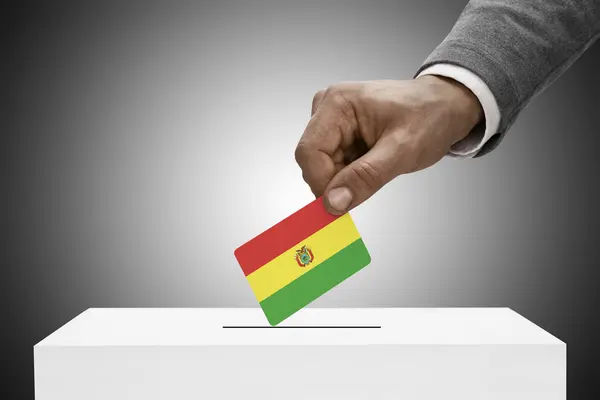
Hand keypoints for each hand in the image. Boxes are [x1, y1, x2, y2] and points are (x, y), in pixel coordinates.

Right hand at [294, 76, 483, 214]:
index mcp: (337, 103)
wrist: (446, 106)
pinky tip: (372, 164)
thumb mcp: (402, 150)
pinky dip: (350, 174)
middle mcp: (327, 108)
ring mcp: (332, 120)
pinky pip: (333, 164)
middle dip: (337, 181)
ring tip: (378, 167)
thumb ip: (365, 177)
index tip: (341, 205)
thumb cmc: (430, 117)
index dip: (322, 183)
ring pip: (322, 166)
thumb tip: (333, 203)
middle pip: (313, 160)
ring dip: (345, 178)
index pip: (309, 152)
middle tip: (370, 182)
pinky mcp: (339, 132)